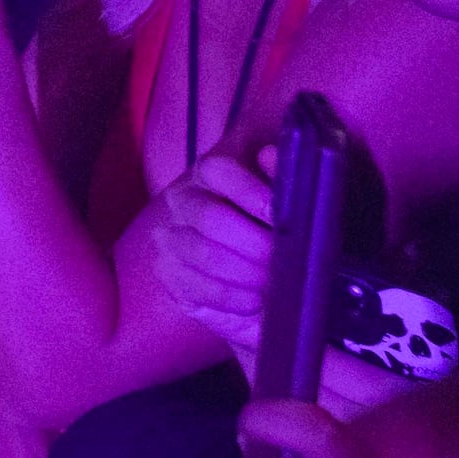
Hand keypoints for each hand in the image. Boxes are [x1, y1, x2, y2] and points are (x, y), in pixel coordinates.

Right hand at [135, 154, 279, 369]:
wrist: (259, 291)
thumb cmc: (277, 243)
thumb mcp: (290, 210)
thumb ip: (282, 181)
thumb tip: (269, 157)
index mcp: (212, 177)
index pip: (218, 171)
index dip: (249, 192)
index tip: (279, 217)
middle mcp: (184, 202)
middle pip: (209, 216)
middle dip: (252, 243)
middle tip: (281, 261)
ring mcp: (170, 238)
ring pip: (203, 253)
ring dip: (245, 273)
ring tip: (272, 285)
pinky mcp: (168, 273)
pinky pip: (196, 285)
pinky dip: (230, 297)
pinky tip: (253, 301)